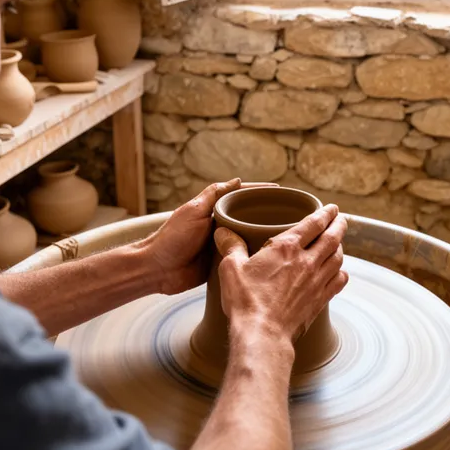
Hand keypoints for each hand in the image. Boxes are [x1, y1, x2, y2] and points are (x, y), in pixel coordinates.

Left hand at [141, 179, 276, 294]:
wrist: (157, 269)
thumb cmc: (172, 238)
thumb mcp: (194, 210)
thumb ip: (214, 195)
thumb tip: (238, 180)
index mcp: (214, 211)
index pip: (242, 198)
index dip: (261, 194)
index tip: (281, 192)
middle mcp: (220, 226)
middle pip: (248, 218)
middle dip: (267, 215)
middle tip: (292, 215)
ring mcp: (221, 245)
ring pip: (247, 238)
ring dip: (263, 237)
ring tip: (287, 235)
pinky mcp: (221, 264)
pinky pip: (241, 258)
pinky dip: (253, 256)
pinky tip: (270, 257)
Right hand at [214, 204, 348, 342]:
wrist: (263, 333)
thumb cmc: (246, 300)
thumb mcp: (231, 268)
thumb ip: (231, 246)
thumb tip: (223, 231)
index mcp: (286, 248)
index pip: (314, 223)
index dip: (325, 213)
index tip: (331, 208)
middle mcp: (307, 261)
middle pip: (332, 238)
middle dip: (339, 225)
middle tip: (342, 220)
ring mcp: (316, 282)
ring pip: (338, 258)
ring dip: (341, 247)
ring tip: (339, 243)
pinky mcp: (319, 300)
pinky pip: (338, 282)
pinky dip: (341, 273)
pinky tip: (338, 272)